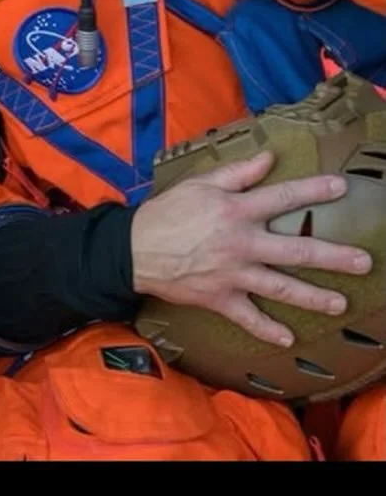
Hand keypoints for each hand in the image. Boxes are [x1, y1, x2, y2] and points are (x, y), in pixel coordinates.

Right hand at [130, 149, 372, 345]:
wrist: (133, 249)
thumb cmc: (167, 212)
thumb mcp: (199, 183)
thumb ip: (237, 173)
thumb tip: (269, 158)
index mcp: (236, 211)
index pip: (282, 197)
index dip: (313, 191)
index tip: (342, 187)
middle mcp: (241, 243)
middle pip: (295, 250)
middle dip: (332, 256)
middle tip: (363, 261)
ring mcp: (233, 274)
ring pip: (280, 287)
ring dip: (313, 297)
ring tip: (341, 303)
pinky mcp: (220, 298)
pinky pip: (248, 317)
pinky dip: (267, 328)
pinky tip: (288, 338)